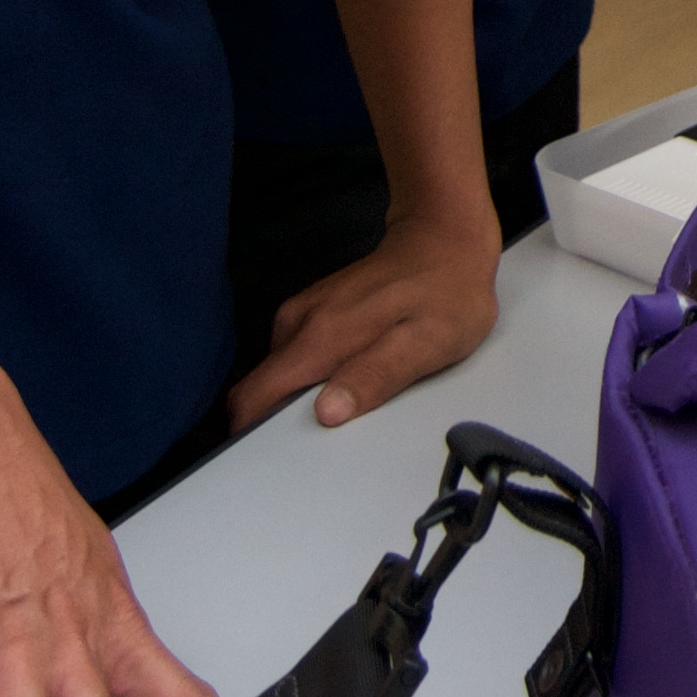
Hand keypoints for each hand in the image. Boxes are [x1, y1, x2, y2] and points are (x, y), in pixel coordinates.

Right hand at [222, 208, 499, 435]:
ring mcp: (304, 313)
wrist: (445, 237)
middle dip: (281, 422)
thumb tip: (326, 413)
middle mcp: (299, 322)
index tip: (276, 459)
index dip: (252, 434)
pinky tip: (352, 377)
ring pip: (280, 375)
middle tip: (332, 437)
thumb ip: (375, 377)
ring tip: (351, 405)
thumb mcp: (426, 343)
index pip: (251, 396)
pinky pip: (297, 357)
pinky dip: (314, 377)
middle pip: (261, 389)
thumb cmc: (445, 293)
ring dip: (302, 398)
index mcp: (319, 336)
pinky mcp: (314, 310)